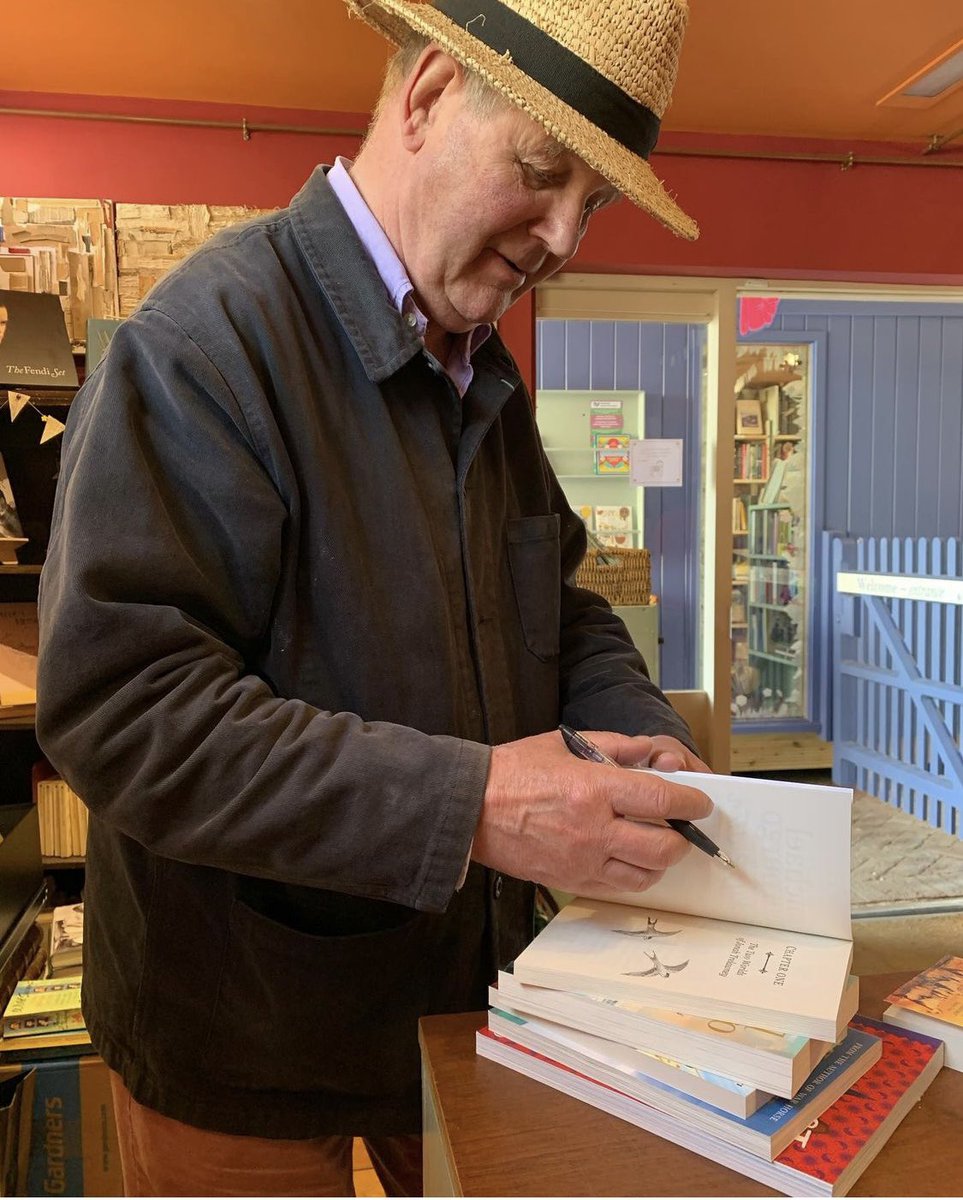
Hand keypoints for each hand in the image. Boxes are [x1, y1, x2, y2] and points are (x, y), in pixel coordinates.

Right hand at [472, 729, 712, 897]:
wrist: (471, 808)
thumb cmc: (514, 772)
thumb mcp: (564, 745)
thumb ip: (613, 746)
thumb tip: (648, 752)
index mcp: (594, 789)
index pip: (662, 801)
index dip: (691, 803)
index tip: (700, 803)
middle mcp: (595, 829)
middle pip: (664, 847)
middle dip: (683, 838)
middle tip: (683, 827)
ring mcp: (584, 860)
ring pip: (646, 874)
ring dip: (661, 861)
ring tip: (657, 844)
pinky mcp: (572, 880)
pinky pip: (618, 887)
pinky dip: (634, 875)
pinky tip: (631, 860)